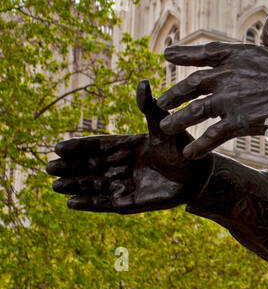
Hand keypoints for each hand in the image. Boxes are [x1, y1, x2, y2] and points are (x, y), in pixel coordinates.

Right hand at [47, 81, 211, 212]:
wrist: (198, 175)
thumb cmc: (182, 148)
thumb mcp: (164, 126)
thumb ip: (150, 108)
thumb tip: (141, 83)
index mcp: (125, 147)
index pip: (96, 147)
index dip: (78, 148)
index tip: (59, 147)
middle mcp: (120, 166)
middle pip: (89, 167)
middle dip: (70, 168)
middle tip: (48, 168)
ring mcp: (123, 185)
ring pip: (93, 186)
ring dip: (74, 186)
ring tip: (55, 186)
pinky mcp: (129, 203)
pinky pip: (105, 204)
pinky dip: (89, 205)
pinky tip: (70, 203)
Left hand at [156, 14, 267, 160]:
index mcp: (240, 54)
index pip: (205, 52)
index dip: (184, 54)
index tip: (167, 55)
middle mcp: (230, 74)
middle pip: (192, 83)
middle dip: (174, 94)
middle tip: (162, 101)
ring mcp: (232, 99)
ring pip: (194, 110)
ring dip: (177, 120)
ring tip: (165, 128)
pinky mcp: (239, 122)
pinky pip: (212, 135)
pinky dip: (199, 146)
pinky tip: (190, 153)